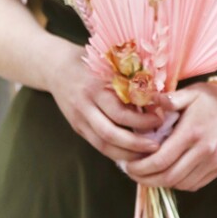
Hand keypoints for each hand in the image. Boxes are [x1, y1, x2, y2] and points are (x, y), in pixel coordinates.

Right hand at [48, 47, 163, 161]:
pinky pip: (96, 144)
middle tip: (156, 146)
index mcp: (97, 86)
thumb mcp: (111, 64)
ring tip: (146, 156)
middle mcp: (86, 104)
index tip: (160, 118)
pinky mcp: (77, 127)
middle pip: (110, 133)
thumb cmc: (92, 62)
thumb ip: (130, 79)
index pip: (120, 111)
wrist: (56, 67)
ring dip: (126, 154)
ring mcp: (79, 118)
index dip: (141, 120)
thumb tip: (159, 96)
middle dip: (135, 143)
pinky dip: (114, 152)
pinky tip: (130, 154)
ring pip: (102, 144)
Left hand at [124, 80, 216, 190]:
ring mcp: (214, 161)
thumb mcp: (189, 93)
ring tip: (148, 174)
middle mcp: (205, 150)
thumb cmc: (209, 97)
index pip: (161, 160)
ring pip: (180, 184)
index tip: (127, 166)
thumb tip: (147, 98)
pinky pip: (193, 184)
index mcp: (193, 132)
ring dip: (161, 183)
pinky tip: (168, 173)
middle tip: (133, 173)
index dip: (141, 168)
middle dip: (146, 179)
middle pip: (168, 177)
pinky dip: (177, 183)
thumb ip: (169, 99)